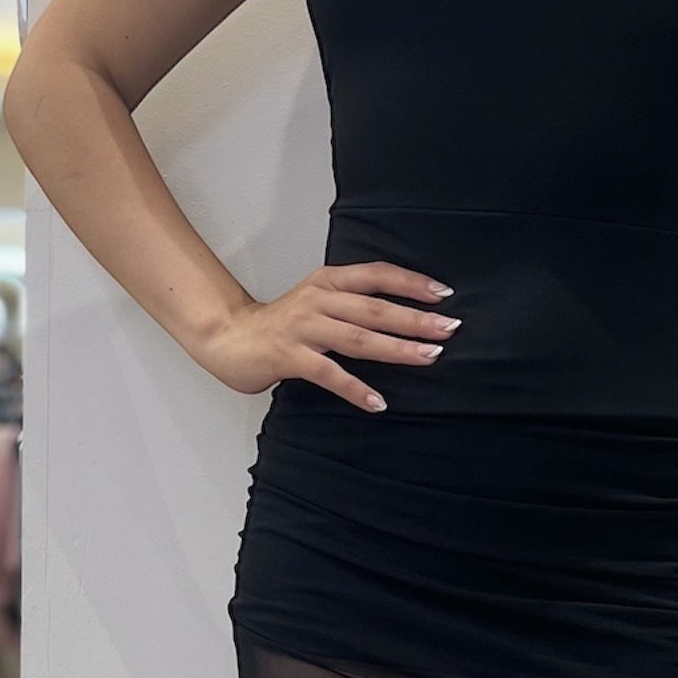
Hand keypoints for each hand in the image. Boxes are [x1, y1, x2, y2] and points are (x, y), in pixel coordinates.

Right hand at [194, 260, 458, 411]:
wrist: (227, 336)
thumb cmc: (279, 325)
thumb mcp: (318, 302)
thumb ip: (351, 305)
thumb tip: (400, 316)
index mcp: (328, 281)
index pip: (376, 275)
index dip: (410, 282)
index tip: (443, 294)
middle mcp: (318, 299)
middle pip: (374, 308)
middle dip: (415, 319)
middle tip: (450, 328)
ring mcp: (303, 327)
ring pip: (358, 338)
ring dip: (397, 349)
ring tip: (429, 358)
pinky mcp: (289, 356)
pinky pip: (329, 373)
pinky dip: (355, 389)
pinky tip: (378, 402)